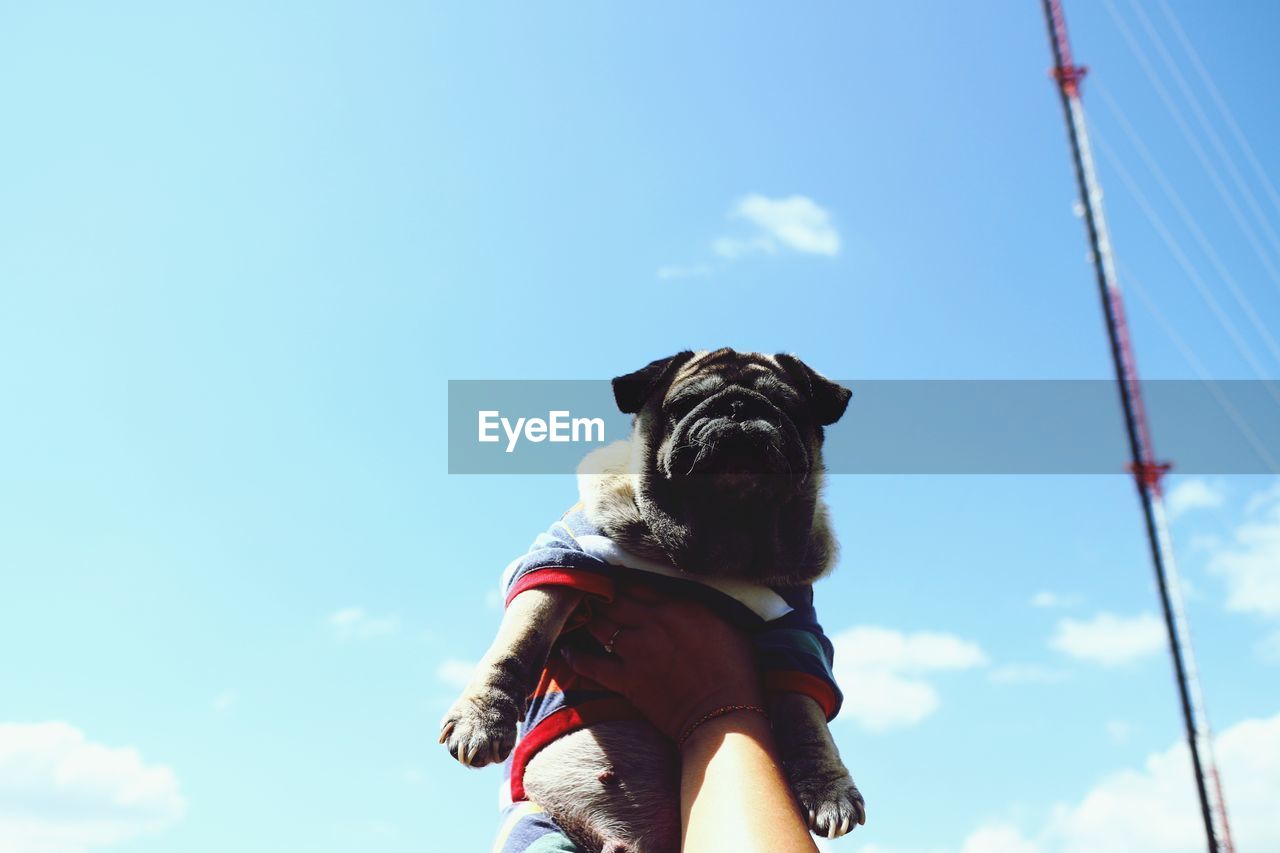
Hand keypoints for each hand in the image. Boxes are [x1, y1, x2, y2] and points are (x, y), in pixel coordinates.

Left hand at [560, 587, 762, 742]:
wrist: (725, 716)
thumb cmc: (736, 671)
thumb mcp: (727, 625)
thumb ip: (700, 607)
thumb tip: (687, 598)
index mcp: (679, 606)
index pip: (639, 583)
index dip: (621, 579)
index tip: (611, 575)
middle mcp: (653, 622)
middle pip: (615, 599)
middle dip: (600, 594)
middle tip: (588, 591)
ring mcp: (636, 651)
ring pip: (600, 625)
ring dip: (589, 618)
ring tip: (579, 613)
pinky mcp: (627, 680)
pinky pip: (592, 665)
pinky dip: (576, 657)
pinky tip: (566, 651)